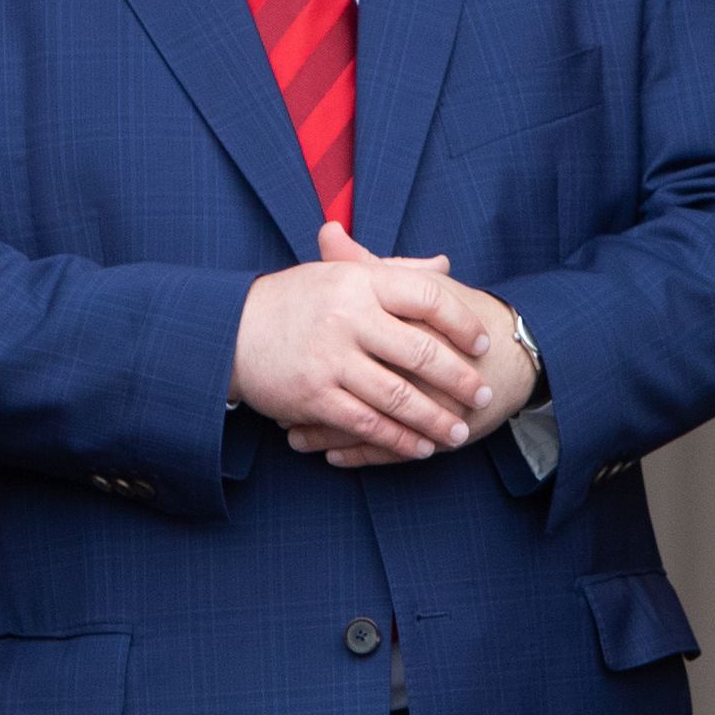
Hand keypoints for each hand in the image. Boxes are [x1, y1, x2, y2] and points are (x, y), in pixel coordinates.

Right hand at [232, 221, 497, 460]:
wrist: (229, 331)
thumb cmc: (293, 300)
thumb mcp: (339, 274)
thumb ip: (393, 269)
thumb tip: (444, 266)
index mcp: (358, 281)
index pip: (427, 297)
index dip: (462, 322)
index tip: (483, 344)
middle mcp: (348, 317)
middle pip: (422, 351)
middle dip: (460, 379)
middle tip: (485, 394)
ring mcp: (331, 359)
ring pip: (400, 396)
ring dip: (435, 419)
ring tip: (459, 432)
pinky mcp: (315, 395)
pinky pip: (368, 423)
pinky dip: (398, 439)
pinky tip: (419, 448)